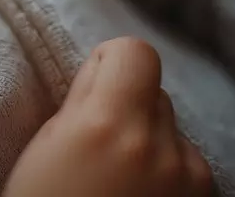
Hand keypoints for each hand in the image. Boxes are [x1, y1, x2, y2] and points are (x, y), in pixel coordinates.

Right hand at [3, 37, 212, 196]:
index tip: (91, 93)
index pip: (135, 52)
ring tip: (116, 182)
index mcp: (108, 125)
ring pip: (172, 130)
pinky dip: (165, 174)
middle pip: (154, 92)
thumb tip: (104, 73)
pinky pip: (187, 164)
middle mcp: (158, 147)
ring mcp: (190, 179)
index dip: (110, 65)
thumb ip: (81, 104)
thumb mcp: (44, 148)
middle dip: (127, 108)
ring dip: (149, 143)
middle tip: (95, 147)